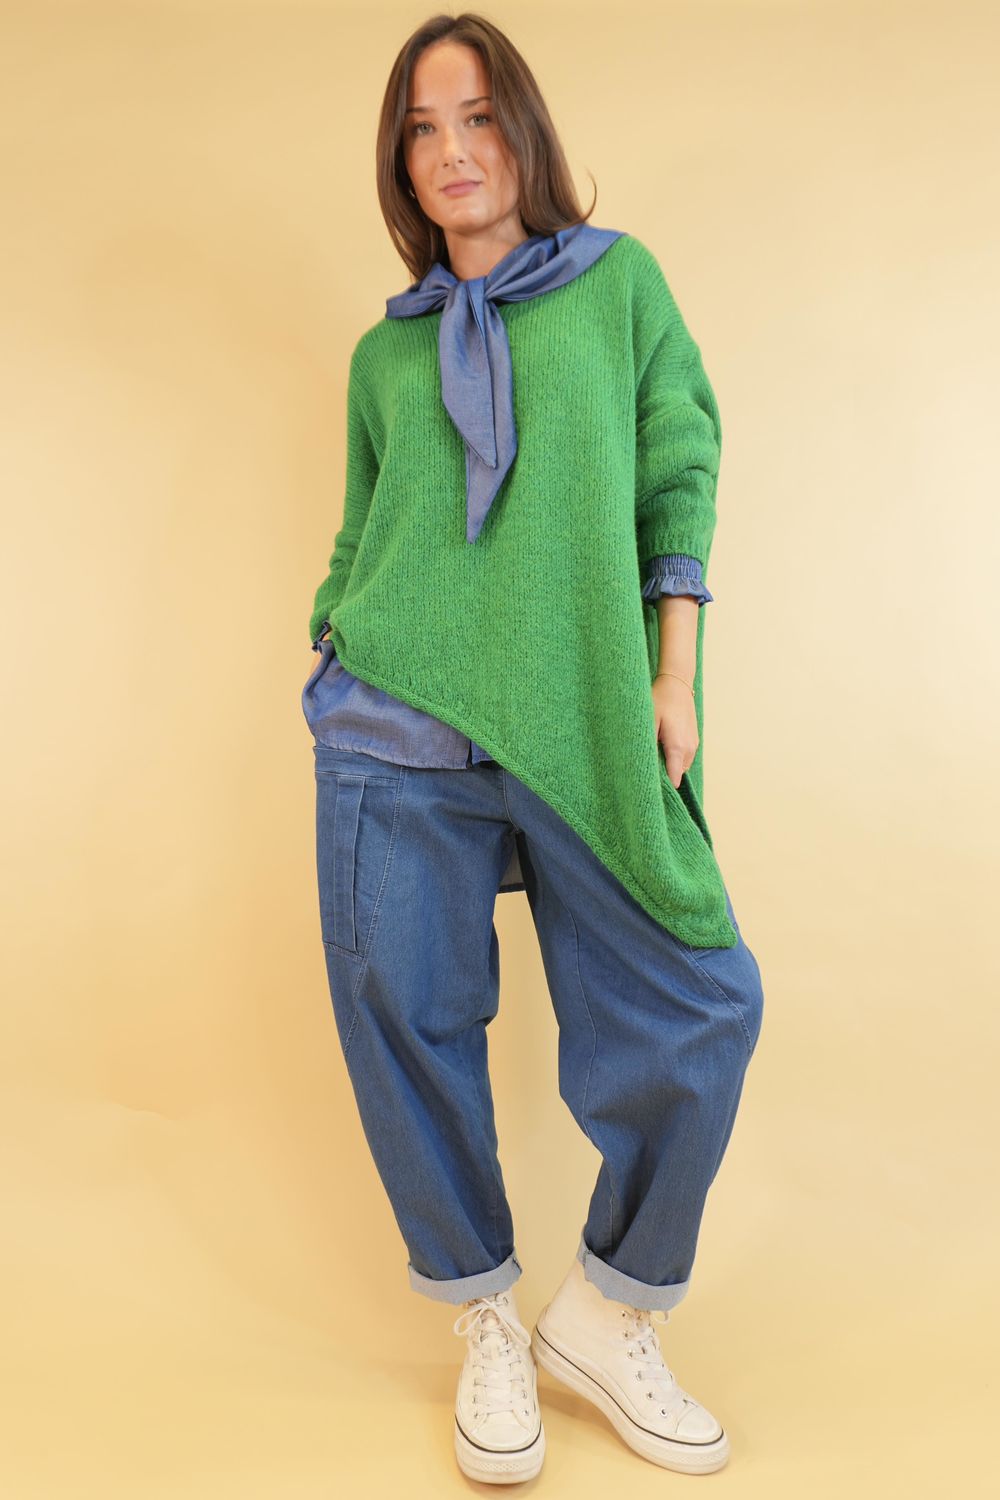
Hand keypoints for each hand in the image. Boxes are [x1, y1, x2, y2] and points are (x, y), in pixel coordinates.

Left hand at [651, 674, 697, 789]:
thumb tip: (644, 766)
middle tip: (646, 766)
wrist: (677, 683)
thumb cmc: (660, 700)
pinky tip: (662, 744)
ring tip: (654, 753)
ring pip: (681, 766)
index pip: (673, 779)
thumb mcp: (649, 722)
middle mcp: (689, 749)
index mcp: (678, 748)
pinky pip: (684, 756)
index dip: (662, 787)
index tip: (648, 787)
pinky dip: (674, 756)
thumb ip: (647, 747)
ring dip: (669, 764)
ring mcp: (694, 744)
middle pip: (676, 774)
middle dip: (664, 774)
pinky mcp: (694, 739)